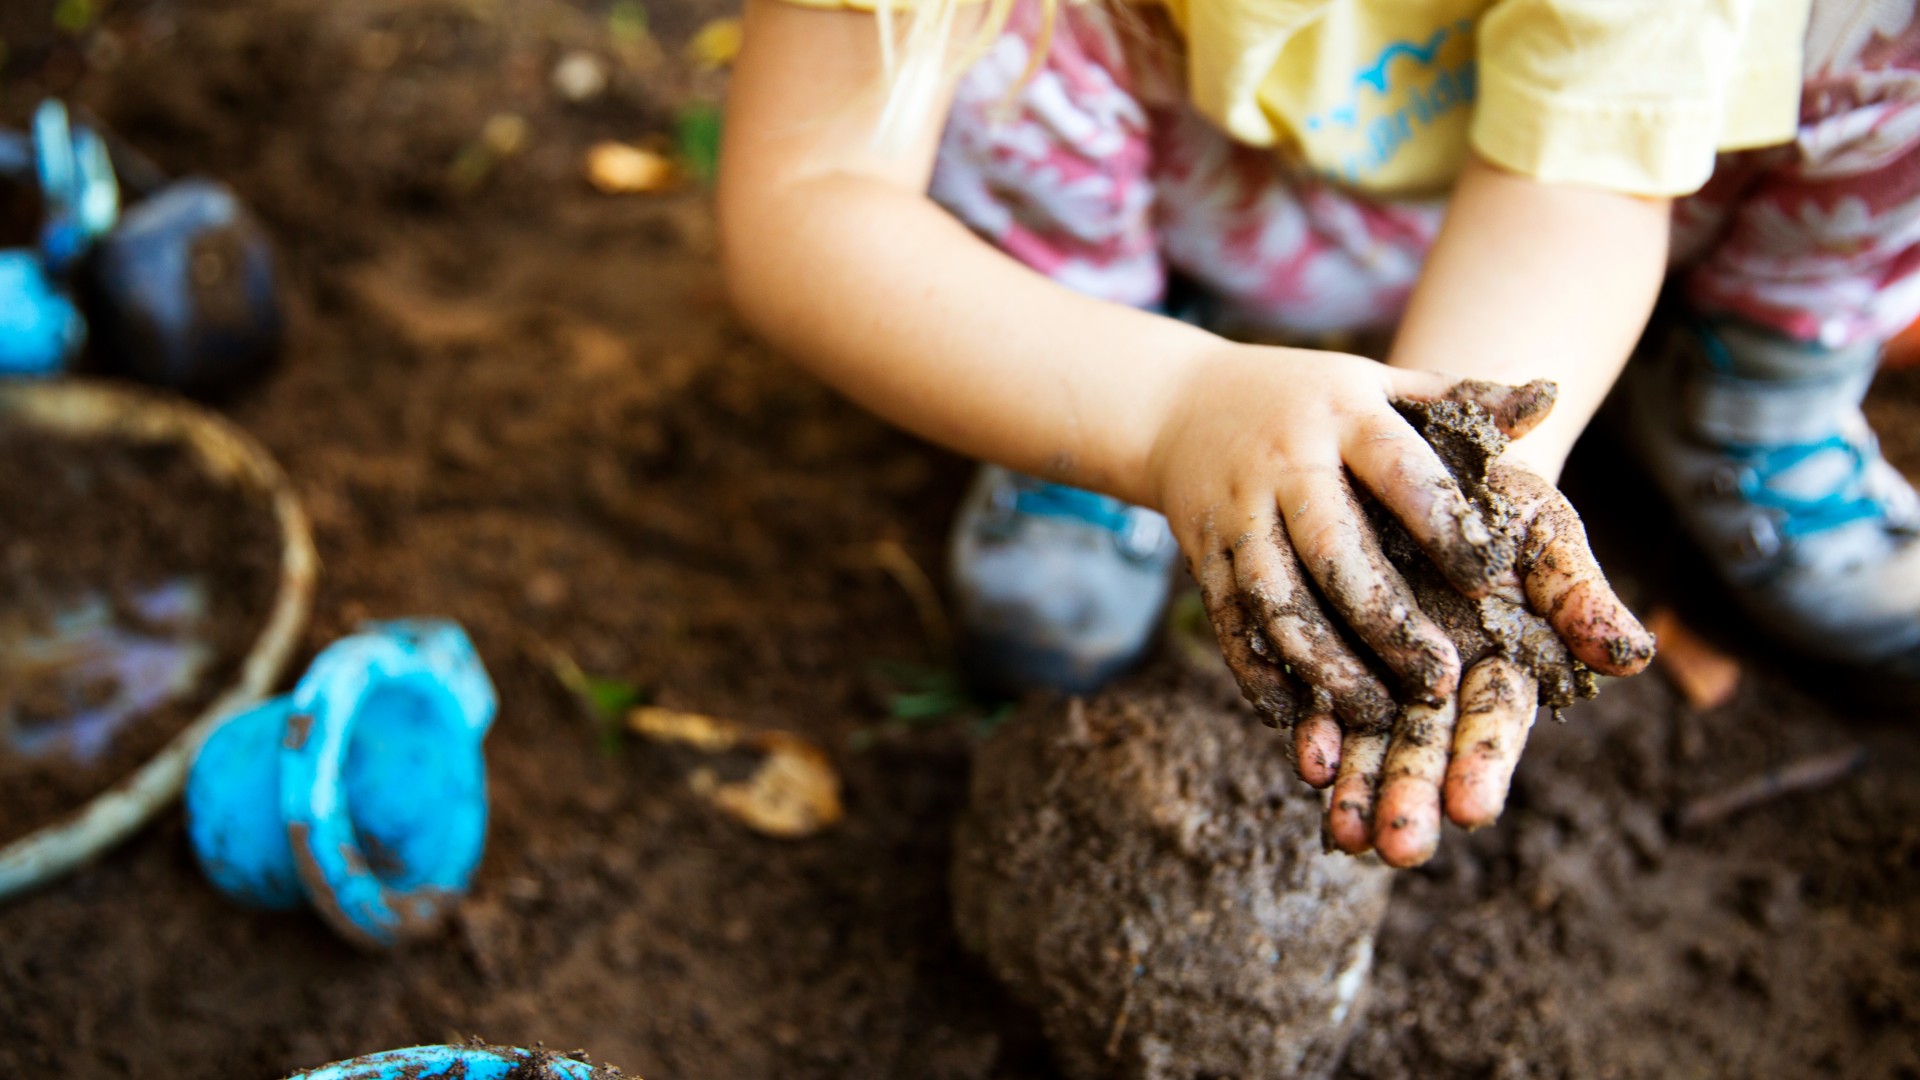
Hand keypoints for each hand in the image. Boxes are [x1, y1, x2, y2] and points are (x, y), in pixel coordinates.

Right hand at [1146, 347, 1651, 865]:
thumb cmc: (1311, 400)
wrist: (1178, 405)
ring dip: (1322, 663)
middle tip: (1440, 681)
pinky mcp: (1202, 556)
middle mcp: (1286, 465)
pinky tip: (1294, 715)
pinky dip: (1257, 672)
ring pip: (1275, 598)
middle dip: (1386, 622)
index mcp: (1344, 416)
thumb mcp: (1382, 383)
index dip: (1444, 526)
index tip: (1492, 581)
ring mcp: (1237, 514)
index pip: (1399, 471)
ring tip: (1374, 714)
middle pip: (1333, 550)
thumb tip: (1551, 398)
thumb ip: (1462, 399)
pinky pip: (1228, 622)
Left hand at [1307, 460, 1653, 865]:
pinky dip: (1316, 734)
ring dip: (1361, 787)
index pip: (1496, 721)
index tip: (1470, 810)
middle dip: (1414, 794)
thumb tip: (1635, 655)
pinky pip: (1323, 700)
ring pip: (1375, 738)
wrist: (1425, 453)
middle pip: (1430, 744)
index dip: (1483, 762)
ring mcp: (1390, 669)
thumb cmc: (1503, 496)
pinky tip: (1307, 767)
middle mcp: (1447, 677)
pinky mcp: (1338, 650)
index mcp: (1507, 660)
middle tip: (1399, 849)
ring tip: (1344, 839)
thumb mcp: (1546, 531)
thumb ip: (1579, 593)